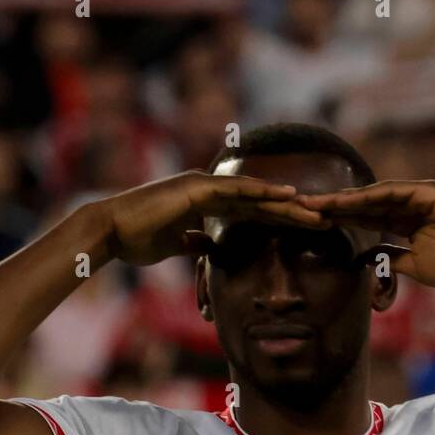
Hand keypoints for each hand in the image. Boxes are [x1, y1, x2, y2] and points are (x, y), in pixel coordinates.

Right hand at [100, 171, 326, 266]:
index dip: (279, 219)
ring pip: (254, 193)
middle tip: (324, 218)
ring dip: (286, 201)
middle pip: (259, 200)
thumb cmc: (136, 239)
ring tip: (316, 208)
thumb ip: (194, 243)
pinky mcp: (196, 189)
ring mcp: (203, 186)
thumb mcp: (174, 245)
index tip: (305, 229)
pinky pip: (235, 190)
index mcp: (205, 202)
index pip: (251, 211)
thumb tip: (207, 247)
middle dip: (292, 210)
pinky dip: (261, 191)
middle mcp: (208, 189)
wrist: (110, 231)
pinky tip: (285, 194)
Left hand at [294, 179, 434, 289]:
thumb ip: (391, 260)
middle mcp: (410, 203)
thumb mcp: (416, 266)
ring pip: (372, 196)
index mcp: (406, 220)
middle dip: (332, 206)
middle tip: (298, 207)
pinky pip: (392, 194)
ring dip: (342, 200)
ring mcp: (419, 195)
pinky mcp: (429, 192)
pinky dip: (368, 197)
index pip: (365, 219)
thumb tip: (366, 263)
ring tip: (313, 204)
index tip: (311, 224)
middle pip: (363, 204)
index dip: (339, 220)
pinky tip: (343, 201)